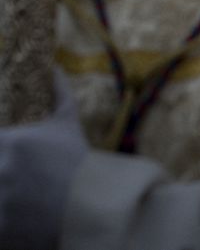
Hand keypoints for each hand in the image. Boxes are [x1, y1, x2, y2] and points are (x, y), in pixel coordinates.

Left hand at [0, 72, 89, 248]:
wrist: (94, 205)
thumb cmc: (78, 164)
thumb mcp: (67, 127)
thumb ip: (60, 96)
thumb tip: (55, 68)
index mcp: (9, 141)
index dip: (1, 150)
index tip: (7, 158)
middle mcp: (0, 167)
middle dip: (1, 172)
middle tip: (13, 176)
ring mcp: (0, 198)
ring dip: (1, 195)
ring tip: (14, 195)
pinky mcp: (1, 226)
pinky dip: (2, 222)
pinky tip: (14, 216)